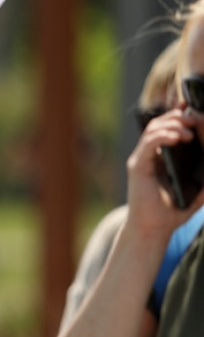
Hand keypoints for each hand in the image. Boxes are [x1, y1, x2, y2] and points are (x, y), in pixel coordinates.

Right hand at [128, 108, 203, 227]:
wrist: (153, 229)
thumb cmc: (172, 211)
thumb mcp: (197, 187)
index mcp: (162, 156)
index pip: (169, 127)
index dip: (180, 114)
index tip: (194, 107)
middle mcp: (150, 154)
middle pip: (161, 123)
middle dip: (179, 117)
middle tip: (195, 120)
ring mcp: (142, 158)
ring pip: (154, 129)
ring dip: (172, 125)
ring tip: (188, 132)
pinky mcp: (138, 166)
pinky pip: (149, 143)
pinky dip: (162, 136)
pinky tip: (176, 137)